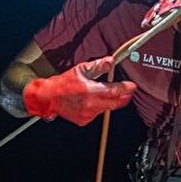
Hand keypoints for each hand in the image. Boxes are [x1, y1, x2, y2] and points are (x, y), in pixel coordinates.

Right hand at [22, 56, 136, 126]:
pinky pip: (96, 114)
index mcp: (91, 90)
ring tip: (101, 94)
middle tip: (127, 92)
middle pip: (115, 103)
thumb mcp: (81, 70)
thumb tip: (111, 61)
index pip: (115, 91)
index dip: (126, 88)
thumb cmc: (63, 83)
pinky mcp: (84, 120)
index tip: (132, 86)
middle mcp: (91, 104)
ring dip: (108, 101)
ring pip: (106, 108)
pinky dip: (97, 107)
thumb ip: (98, 66)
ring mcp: (88, 114)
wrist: (49, 97)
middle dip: (124, 97)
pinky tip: (89, 102)